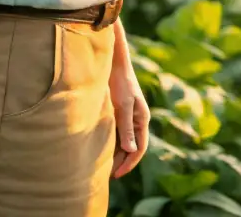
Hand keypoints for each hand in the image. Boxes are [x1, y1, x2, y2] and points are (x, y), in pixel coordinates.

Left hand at [108, 38, 149, 178]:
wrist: (112, 64)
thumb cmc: (120, 83)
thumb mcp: (123, 106)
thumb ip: (127, 128)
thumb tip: (131, 150)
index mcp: (142, 119)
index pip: (139, 148)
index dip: (130, 163)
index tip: (117, 175)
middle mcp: (136, 120)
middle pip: (131, 147)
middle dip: (122, 162)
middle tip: (106, 175)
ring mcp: (127, 117)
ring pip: (123, 141)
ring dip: (115, 154)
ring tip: (101, 167)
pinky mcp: (117, 113)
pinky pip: (115, 133)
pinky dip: (110, 144)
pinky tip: (98, 150)